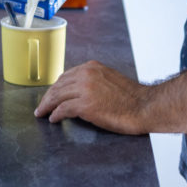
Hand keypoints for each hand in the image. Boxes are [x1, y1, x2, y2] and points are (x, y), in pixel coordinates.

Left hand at [34, 60, 150, 134]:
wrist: (144, 107)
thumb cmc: (131, 97)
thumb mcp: (109, 79)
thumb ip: (94, 80)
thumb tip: (79, 90)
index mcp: (92, 67)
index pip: (66, 76)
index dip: (56, 87)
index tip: (50, 95)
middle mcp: (86, 75)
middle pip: (58, 85)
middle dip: (48, 97)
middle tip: (41, 106)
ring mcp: (85, 89)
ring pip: (57, 96)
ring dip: (47, 106)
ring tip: (42, 113)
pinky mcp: (85, 105)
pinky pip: (63, 109)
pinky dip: (55, 114)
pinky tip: (53, 119)